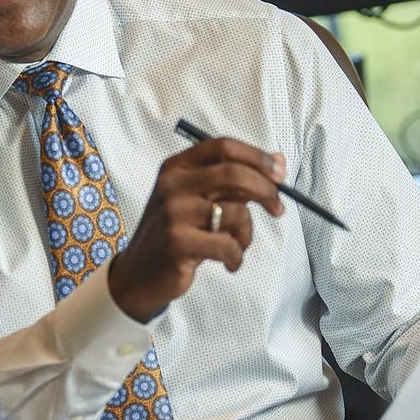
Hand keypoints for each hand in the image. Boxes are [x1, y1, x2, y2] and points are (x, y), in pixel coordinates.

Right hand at [108, 137, 284, 320]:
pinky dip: (237, 257)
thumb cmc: (176, 232)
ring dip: (247, 234)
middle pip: (234, 173)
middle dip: (266, 191)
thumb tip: (278, 159)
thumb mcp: (199, 199)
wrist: (140, 273)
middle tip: (278, 208)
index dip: (257, 157)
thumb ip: (234, 180)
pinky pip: (228, 244)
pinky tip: (229, 262)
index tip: (279, 173)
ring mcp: (173, 213)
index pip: (224, 147)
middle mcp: (172, 184)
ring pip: (236, 212)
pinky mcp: (178, 242)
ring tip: (237, 246)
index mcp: (177, 167)